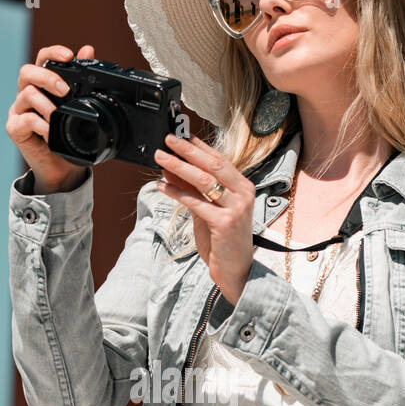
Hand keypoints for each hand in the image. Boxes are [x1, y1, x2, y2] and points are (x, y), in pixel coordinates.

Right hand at [6, 43, 95, 193]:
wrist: (62, 169)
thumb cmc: (69, 137)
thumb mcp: (79, 108)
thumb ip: (81, 80)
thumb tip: (88, 50)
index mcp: (41, 85)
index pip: (42, 59)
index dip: (53, 52)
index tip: (69, 56)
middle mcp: (26, 94)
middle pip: (27, 71)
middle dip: (47, 77)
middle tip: (65, 90)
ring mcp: (18, 111)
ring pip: (27, 94)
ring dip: (47, 105)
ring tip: (59, 117)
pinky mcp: (14, 128)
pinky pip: (25, 119)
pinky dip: (42, 126)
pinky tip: (51, 134)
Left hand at [153, 133, 254, 304]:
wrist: (236, 270)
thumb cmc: (223, 241)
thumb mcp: (207, 210)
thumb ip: (192, 189)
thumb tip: (171, 168)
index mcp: (243, 187)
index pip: (219, 160)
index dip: (199, 146)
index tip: (181, 135)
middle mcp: (243, 194)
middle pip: (212, 165)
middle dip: (188, 150)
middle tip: (168, 139)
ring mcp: (236, 208)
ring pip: (204, 180)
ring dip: (179, 167)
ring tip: (161, 157)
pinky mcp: (224, 223)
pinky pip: (196, 202)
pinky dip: (177, 192)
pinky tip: (163, 186)